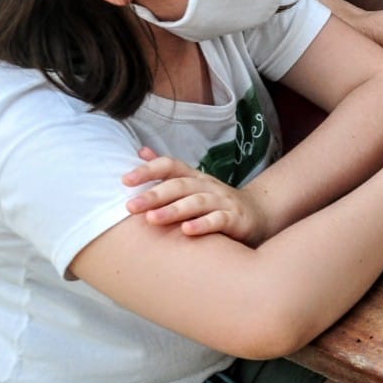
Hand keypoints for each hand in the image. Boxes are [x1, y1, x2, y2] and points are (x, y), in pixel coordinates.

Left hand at [123, 147, 269, 242]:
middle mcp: (208, 186)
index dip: (149, 170)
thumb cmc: (215, 201)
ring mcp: (223, 201)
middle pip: (180, 186)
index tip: (124, 180)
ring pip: (197, 202)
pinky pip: (219, 220)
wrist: (257, 213)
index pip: (171, 166)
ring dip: (174, 210)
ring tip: (152, 219)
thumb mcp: (191, 183)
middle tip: (130, 206)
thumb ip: (167, 171)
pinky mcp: (236, 219)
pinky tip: (187, 231)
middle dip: (154, 195)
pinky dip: (204, 225)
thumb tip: (140, 151)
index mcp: (194, 177)